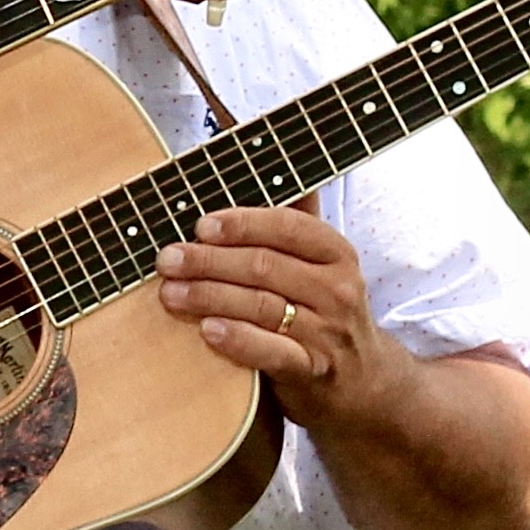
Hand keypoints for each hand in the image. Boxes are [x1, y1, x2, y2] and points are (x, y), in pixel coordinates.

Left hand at [155, 205, 398, 421]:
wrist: (363, 380)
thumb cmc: (323, 309)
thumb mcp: (320, 262)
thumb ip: (293, 218)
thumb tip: (258, 149)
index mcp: (336, 253)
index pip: (289, 227)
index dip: (242, 223)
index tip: (200, 225)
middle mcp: (337, 288)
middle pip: (265, 266)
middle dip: (209, 261)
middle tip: (166, 259)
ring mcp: (328, 331)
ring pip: (261, 306)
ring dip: (209, 296)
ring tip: (169, 293)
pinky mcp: (314, 369)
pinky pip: (273, 352)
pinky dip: (238, 340)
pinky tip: (207, 330)